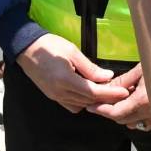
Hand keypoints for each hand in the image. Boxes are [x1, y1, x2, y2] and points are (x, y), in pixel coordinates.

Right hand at [17, 32, 131, 113]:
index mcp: (66, 80)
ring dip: (94, 100)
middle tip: (121, 92)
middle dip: (106, 98)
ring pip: (81, 104)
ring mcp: (55, 96)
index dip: (110, 94)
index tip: (124, 92)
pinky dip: (82, 102)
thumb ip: (90, 67)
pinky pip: (71, 104)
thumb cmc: (50, 46)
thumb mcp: (72, 52)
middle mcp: (60, 93)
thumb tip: (107, 77)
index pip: (93, 92)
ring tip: (107, 92)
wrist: (26, 48)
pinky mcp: (52, 96)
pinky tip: (88, 93)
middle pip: (88, 101)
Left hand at [89, 63, 150, 128]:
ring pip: (132, 123)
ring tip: (118, 104)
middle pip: (122, 119)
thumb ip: (123, 81)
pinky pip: (144, 124)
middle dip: (109, 112)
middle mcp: (149, 113)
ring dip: (123, 115)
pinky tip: (133, 109)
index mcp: (142, 100)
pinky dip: (136, 119)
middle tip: (99, 104)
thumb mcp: (141, 69)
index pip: (115, 112)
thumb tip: (106, 87)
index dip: (101, 110)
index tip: (91, 106)